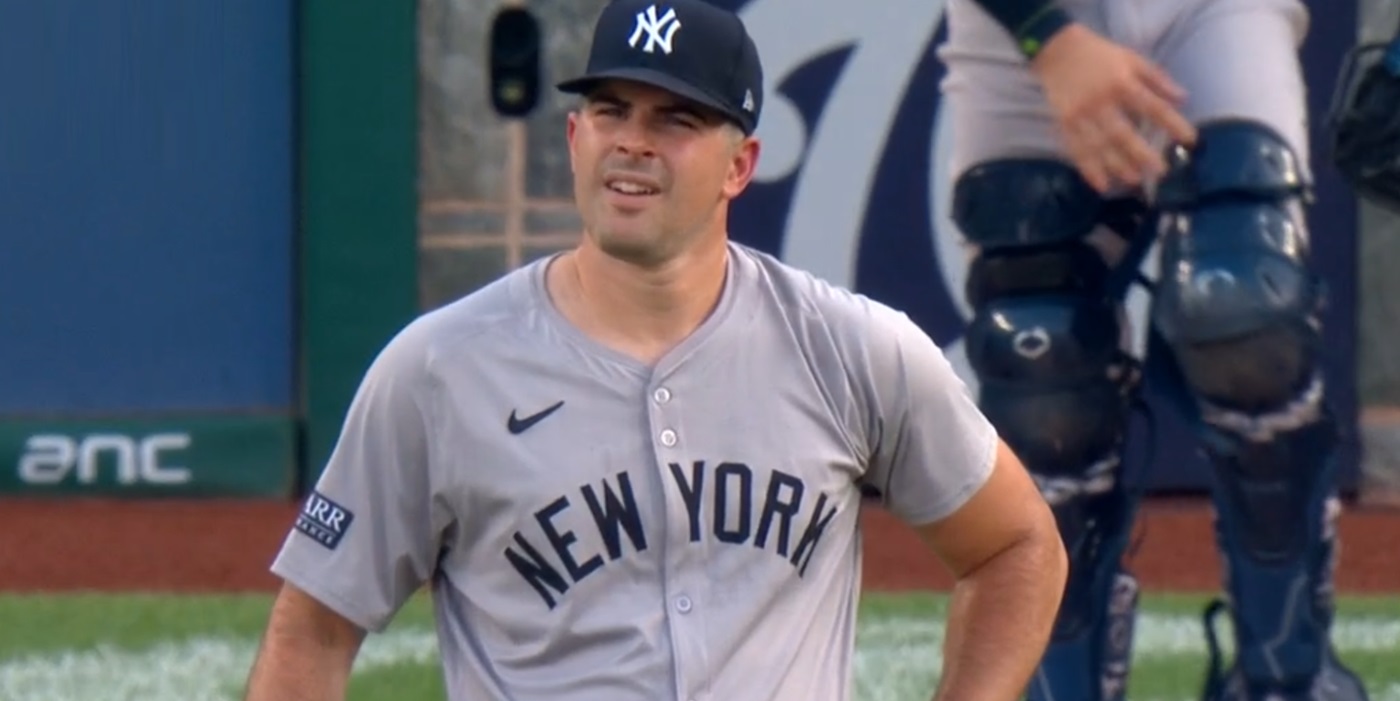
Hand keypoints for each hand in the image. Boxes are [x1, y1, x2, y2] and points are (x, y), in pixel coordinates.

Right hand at [1030, 23, 1197, 192]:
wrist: (1058, 52)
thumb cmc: (1101, 55)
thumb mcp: (1133, 59)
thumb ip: (1157, 79)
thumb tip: (1183, 99)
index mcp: (1122, 83)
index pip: (1153, 107)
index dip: (1172, 124)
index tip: (1190, 140)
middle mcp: (1101, 102)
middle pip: (1123, 133)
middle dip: (1142, 154)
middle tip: (1161, 171)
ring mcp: (1080, 116)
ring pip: (1100, 146)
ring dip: (1117, 166)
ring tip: (1134, 180)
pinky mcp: (1065, 125)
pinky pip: (1077, 151)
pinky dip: (1089, 170)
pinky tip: (1102, 186)